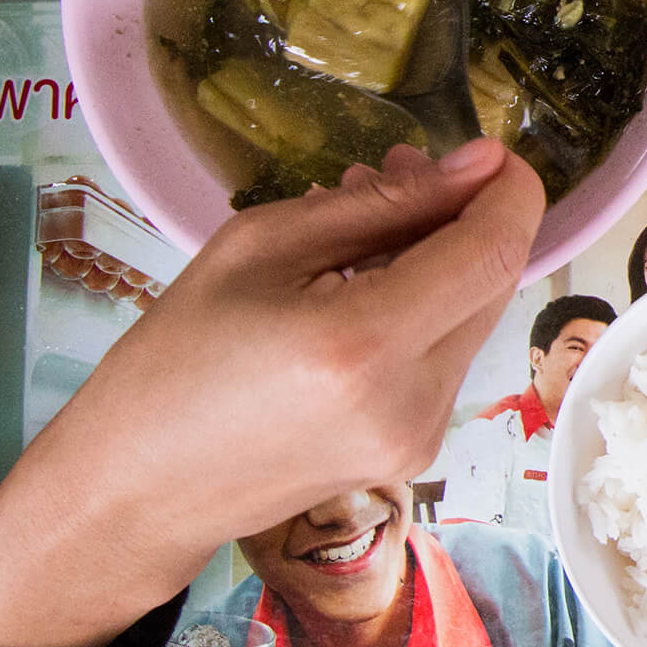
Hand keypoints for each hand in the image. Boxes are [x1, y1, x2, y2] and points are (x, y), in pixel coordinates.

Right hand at [0, 141, 543, 646]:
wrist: (136, 491)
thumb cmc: (174, 360)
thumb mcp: (260, 247)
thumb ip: (380, 204)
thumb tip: (474, 166)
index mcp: (363, 344)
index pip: (492, 253)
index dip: (510, 193)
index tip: (490, 154)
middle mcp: (409, 401)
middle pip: (492, 285)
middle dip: (467, 219)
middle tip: (403, 174)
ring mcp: (418, 438)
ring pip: (473, 320)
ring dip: (443, 262)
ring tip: (365, 224)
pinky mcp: (413, 453)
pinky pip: (446, 359)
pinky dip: (423, 310)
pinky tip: (364, 284)